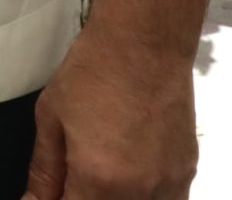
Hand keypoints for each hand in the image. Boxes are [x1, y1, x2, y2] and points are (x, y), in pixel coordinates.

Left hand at [24, 27, 198, 197]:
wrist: (144, 46)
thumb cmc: (90, 75)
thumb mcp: (51, 119)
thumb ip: (44, 170)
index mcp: (99, 181)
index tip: (52, 192)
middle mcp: (140, 192)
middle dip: (83, 197)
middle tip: (72, 179)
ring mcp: (169, 185)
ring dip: (114, 198)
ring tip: (101, 172)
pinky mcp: (188, 173)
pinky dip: (145, 197)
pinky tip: (130, 177)